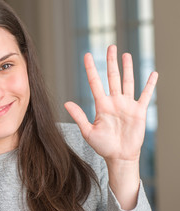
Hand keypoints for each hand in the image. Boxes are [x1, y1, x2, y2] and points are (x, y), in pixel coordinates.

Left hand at [64, 45, 157, 209]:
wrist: (119, 156)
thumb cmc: (103, 145)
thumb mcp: (88, 131)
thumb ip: (79, 116)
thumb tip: (66, 103)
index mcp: (101, 104)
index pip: (94, 82)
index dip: (91, 68)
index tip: (87, 55)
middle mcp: (114, 101)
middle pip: (112, 77)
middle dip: (111, 62)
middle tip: (110, 46)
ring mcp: (127, 105)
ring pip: (127, 82)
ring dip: (127, 68)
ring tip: (126, 55)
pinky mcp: (139, 111)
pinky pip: (145, 95)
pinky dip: (149, 85)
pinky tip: (152, 73)